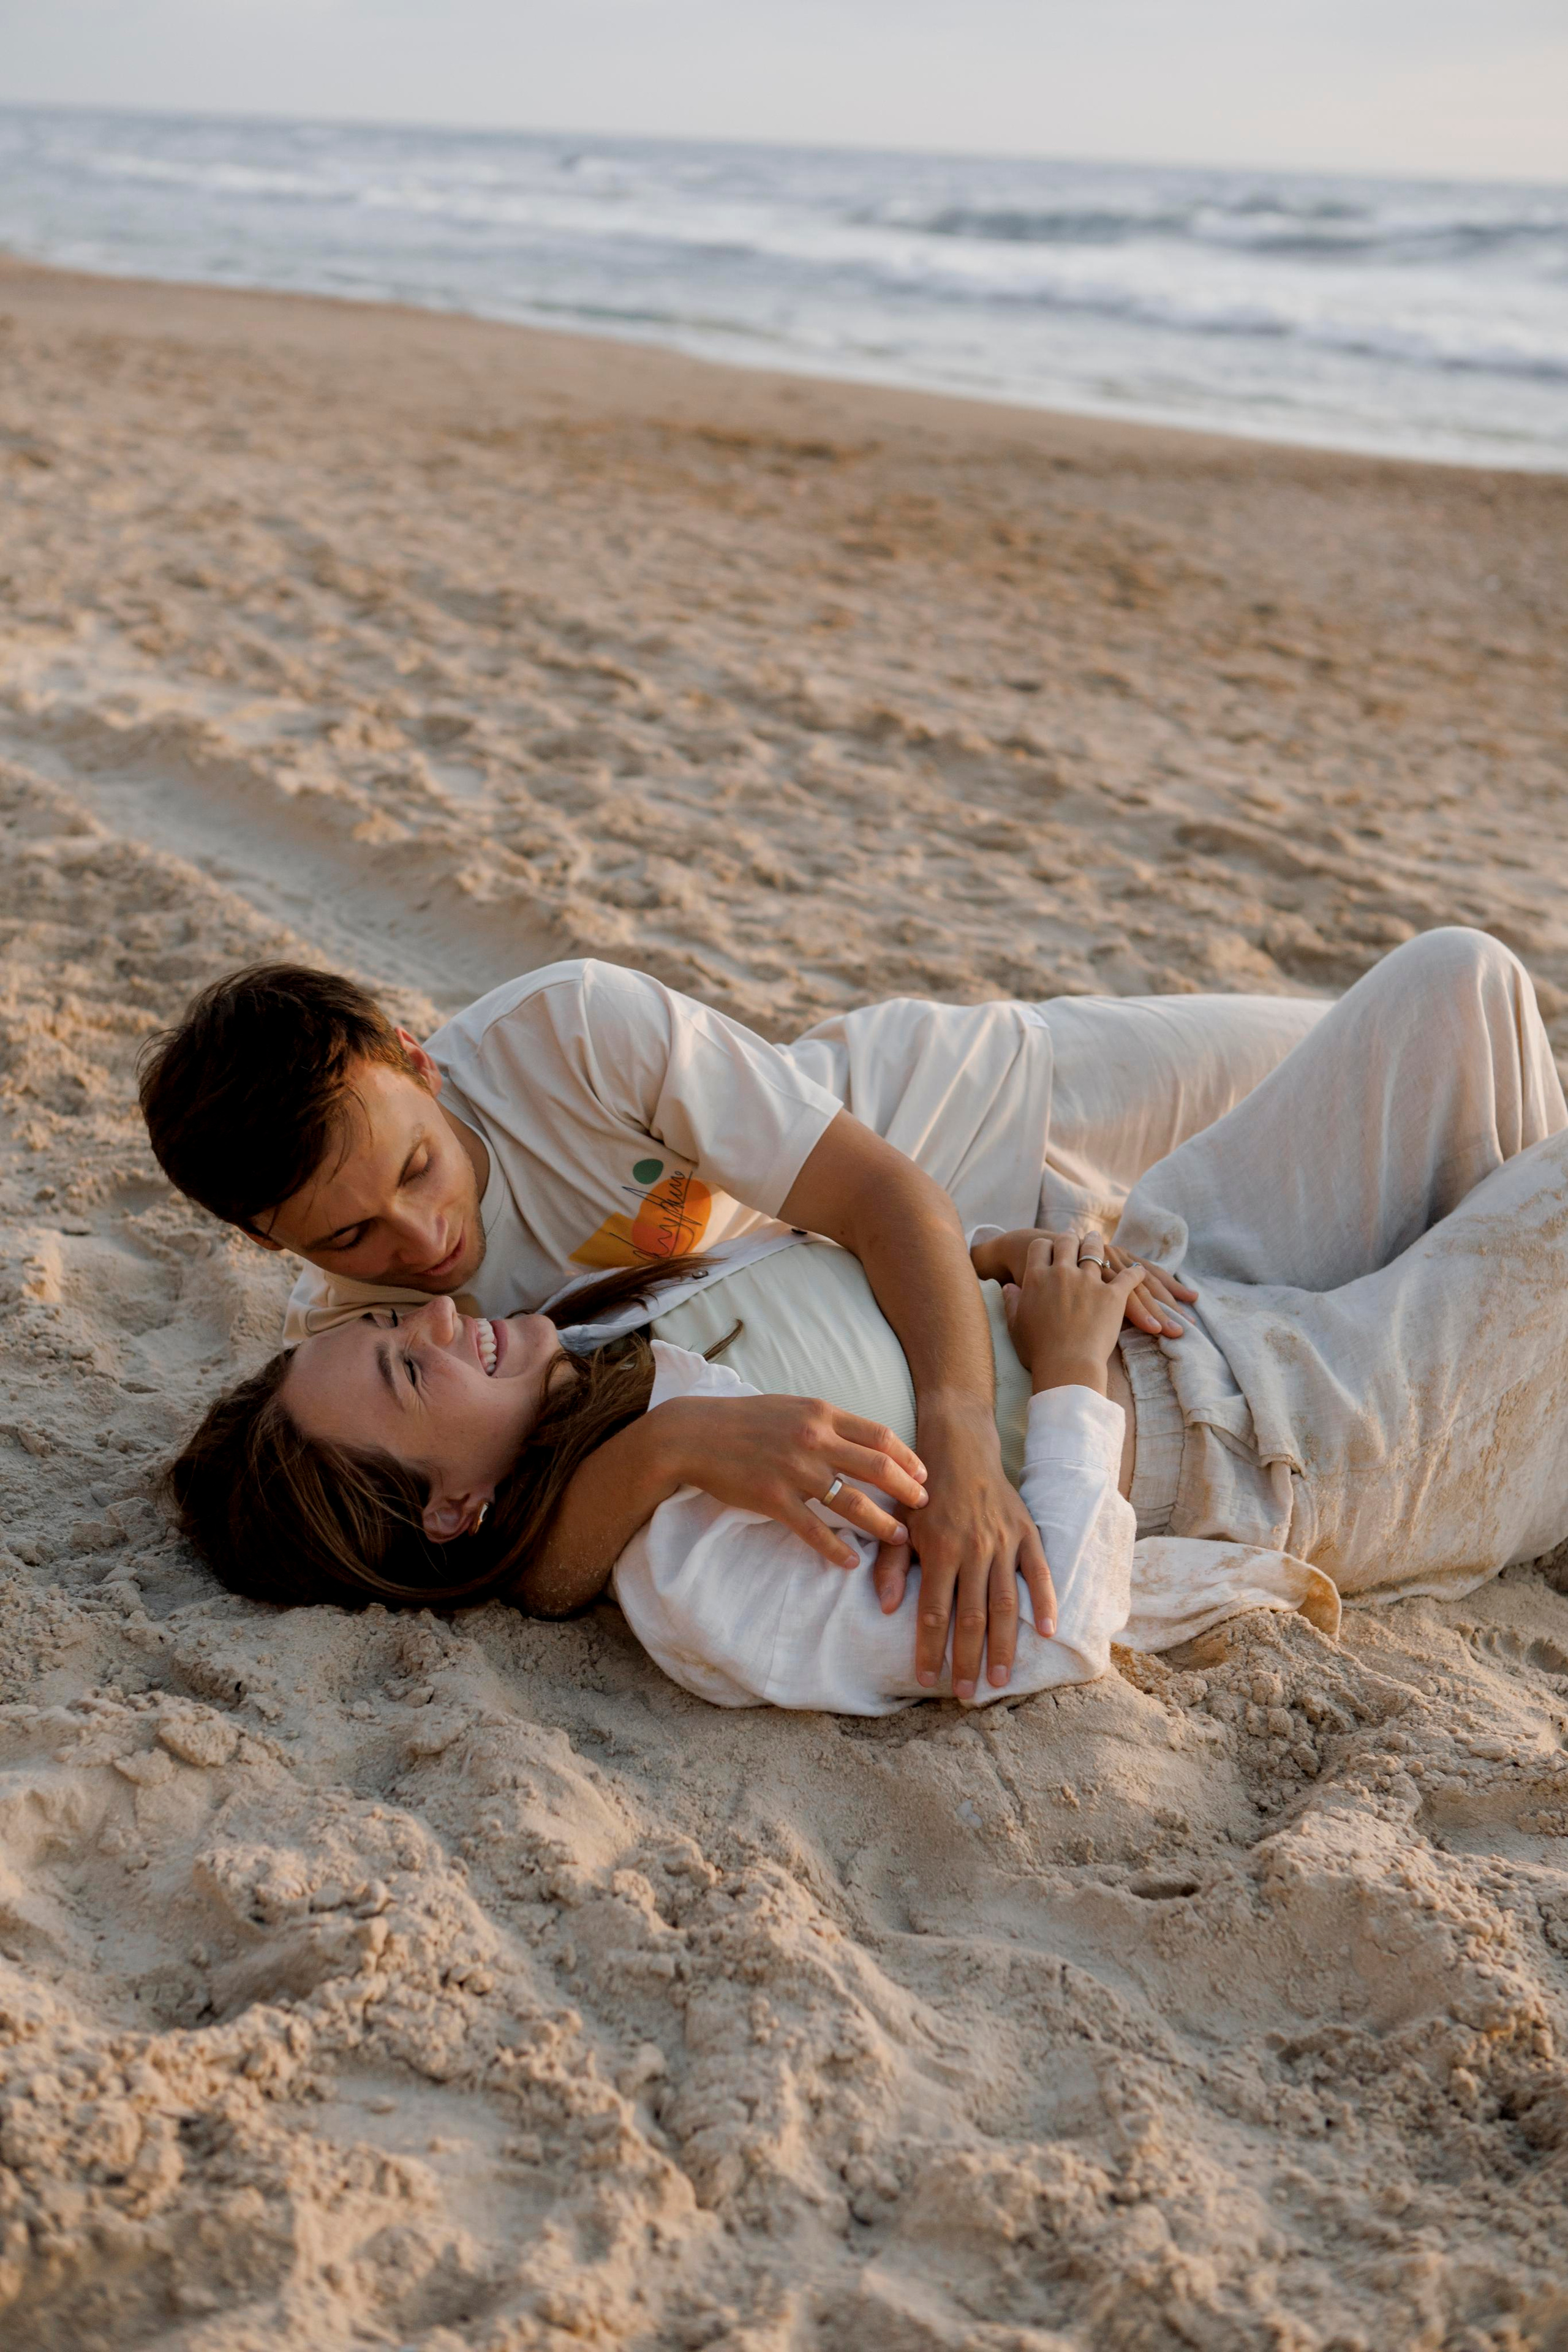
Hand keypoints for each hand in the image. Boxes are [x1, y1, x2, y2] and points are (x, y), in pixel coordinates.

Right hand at [650, 1391, 927, 1569]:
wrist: (695, 1434)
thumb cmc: (746, 1420)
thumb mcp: (793, 1408)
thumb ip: (828, 1423)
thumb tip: (864, 1441)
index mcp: (821, 1414)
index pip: (880, 1435)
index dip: (908, 1458)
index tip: (923, 1474)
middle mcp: (813, 1440)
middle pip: (877, 1468)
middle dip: (908, 1491)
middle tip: (924, 1507)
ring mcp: (794, 1471)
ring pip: (852, 1503)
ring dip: (882, 1525)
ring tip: (900, 1540)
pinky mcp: (773, 1498)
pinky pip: (814, 1530)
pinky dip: (836, 1549)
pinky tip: (851, 1562)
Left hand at [872, 1401, 1053, 1699]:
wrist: (959, 1448)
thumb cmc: (923, 1491)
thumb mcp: (899, 1523)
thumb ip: (892, 1565)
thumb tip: (887, 1607)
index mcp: (940, 1549)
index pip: (934, 1611)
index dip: (931, 1649)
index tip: (927, 1679)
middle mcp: (974, 1549)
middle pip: (972, 1616)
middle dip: (968, 1659)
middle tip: (967, 1694)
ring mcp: (1004, 1542)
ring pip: (1005, 1603)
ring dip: (1004, 1644)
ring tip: (1002, 1679)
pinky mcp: (1027, 1533)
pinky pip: (1040, 1573)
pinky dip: (1045, 1601)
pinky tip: (1047, 1631)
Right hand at [971, 1227, 1192, 1338]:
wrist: (1066, 1367)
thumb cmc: (1038, 1351)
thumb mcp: (1016, 1325)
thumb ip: (1012, 1302)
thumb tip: (1008, 1287)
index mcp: (1036, 1278)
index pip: (1040, 1246)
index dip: (1046, 1245)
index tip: (1050, 1247)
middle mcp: (1062, 1273)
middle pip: (1067, 1242)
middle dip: (1071, 1238)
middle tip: (1075, 1237)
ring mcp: (1089, 1282)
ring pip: (1095, 1251)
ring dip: (1096, 1243)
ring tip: (1098, 1240)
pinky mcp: (1112, 1296)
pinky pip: (1128, 1277)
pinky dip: (1135, 1273)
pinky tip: (1138, 1271)